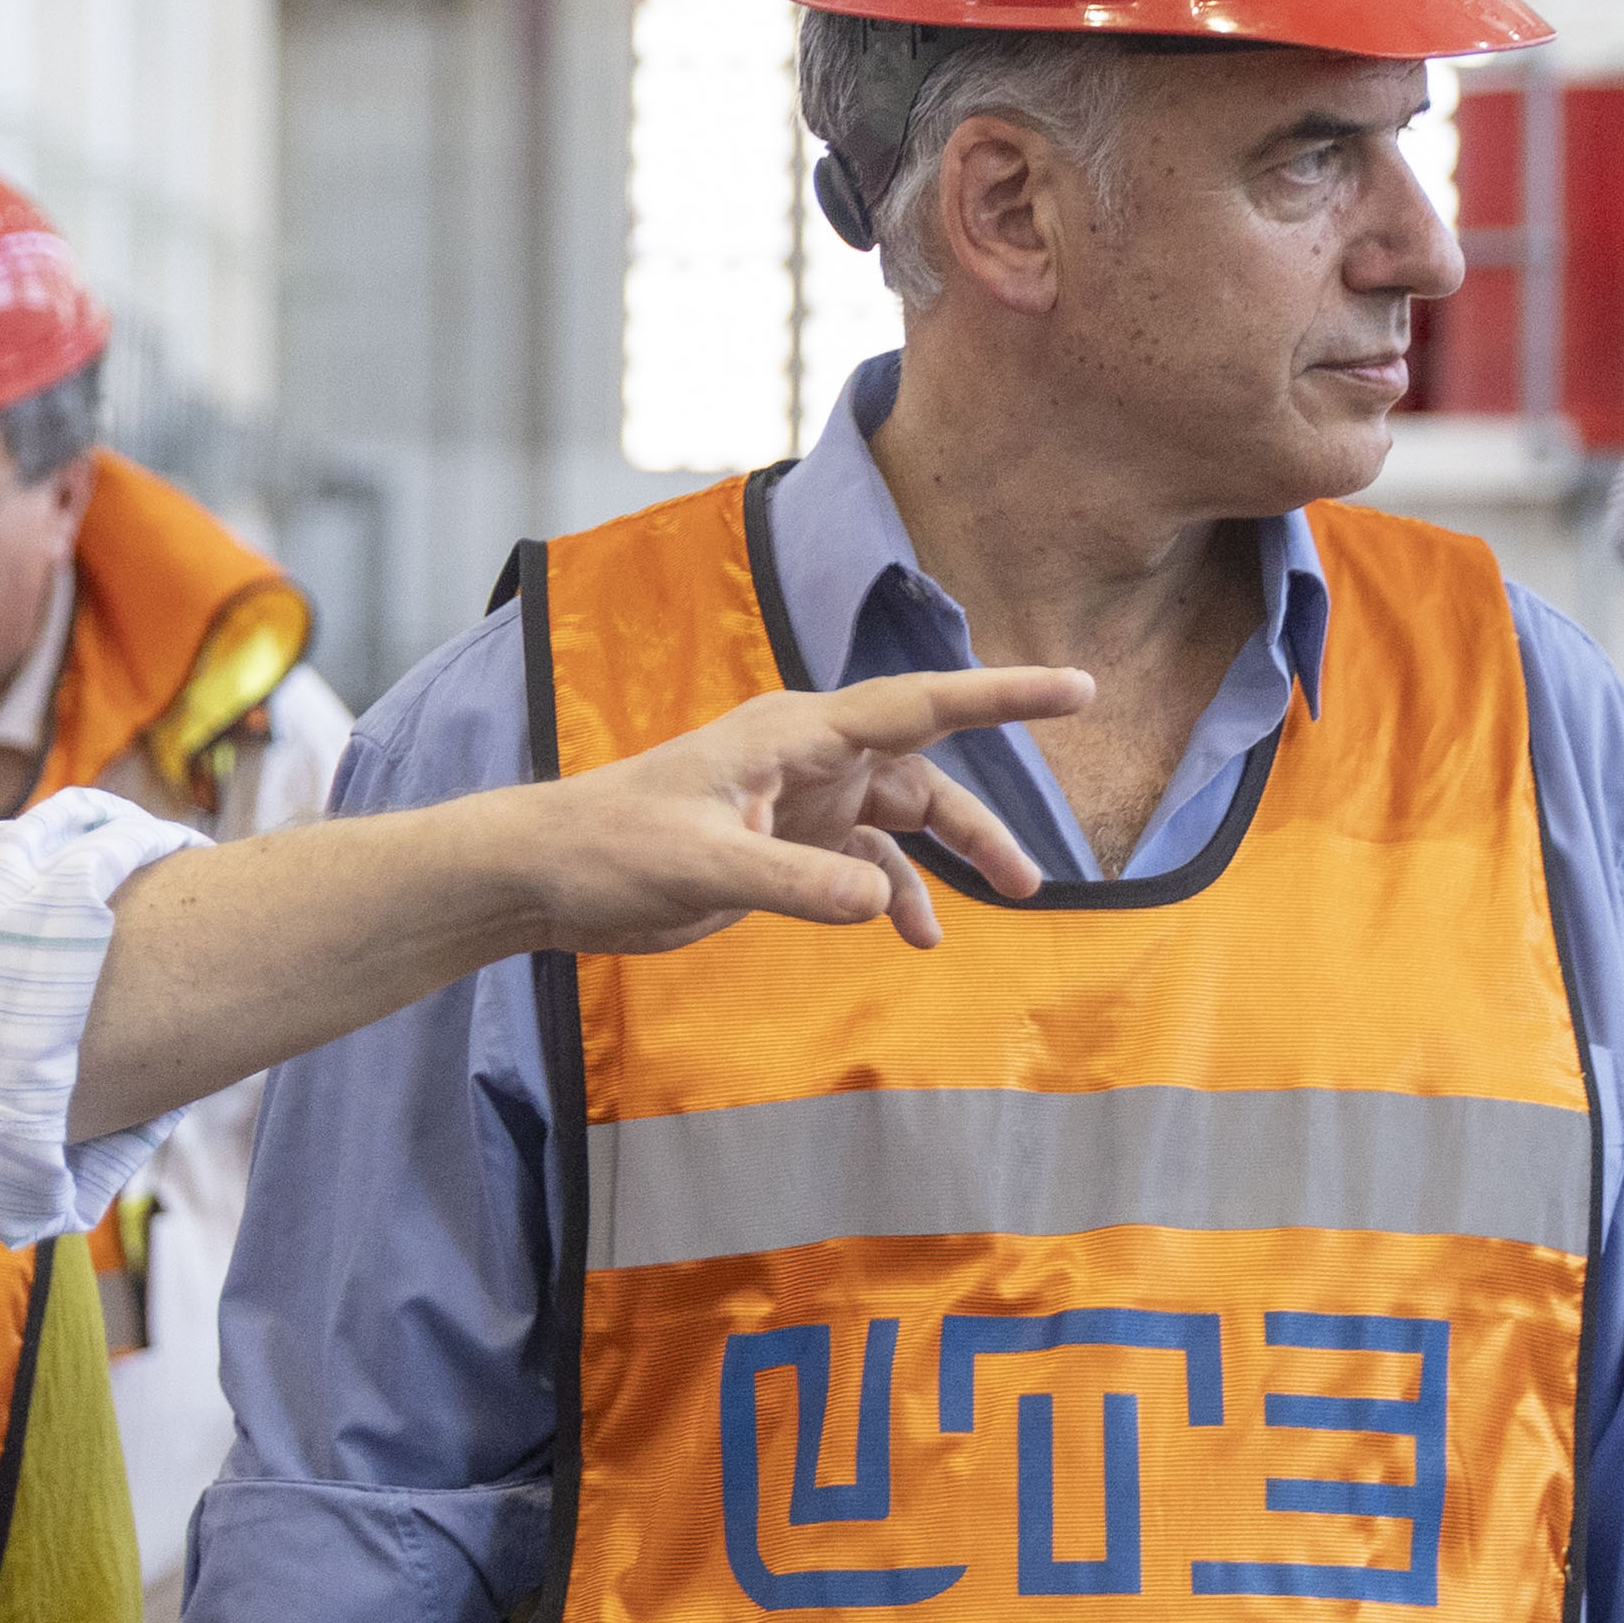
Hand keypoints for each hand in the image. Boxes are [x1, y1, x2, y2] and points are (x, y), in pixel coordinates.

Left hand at [504, 666, 1091, 953]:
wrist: (547, 875)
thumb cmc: (611, 848)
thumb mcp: (704, 866)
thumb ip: (797, 883)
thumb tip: (884, 902)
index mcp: (797, 733)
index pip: (921, 705)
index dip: (1003, 697)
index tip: (1077, 687)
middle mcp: (810, 755)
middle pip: (927, 770)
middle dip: (986, 818)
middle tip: (1045, 872)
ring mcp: (801, 799)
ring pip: (905, 817)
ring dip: (953, 860)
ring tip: (1012, 902)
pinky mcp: (786, 843)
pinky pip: (867, 862)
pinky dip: (899, 893)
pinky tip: (918, 934)